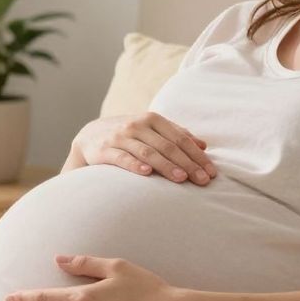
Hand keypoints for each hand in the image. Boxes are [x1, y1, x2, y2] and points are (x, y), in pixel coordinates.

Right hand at [69, 112, 217, 184]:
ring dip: (166, 165)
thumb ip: (176, 134)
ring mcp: (120, 137)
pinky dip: (135, 164)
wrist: (89, 137)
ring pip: (148, 152)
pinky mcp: (104, 150)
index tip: (210, 172)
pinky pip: (122, 158)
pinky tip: (147, 173)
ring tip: (181, 179)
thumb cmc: (128, 135)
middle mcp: (137, 125)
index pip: (180, 139)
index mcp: (152, 119)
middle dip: (187, 164)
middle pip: (167, 146)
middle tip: (202, 181)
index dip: (197, 156)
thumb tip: (204, 145)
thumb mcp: (151, 130)